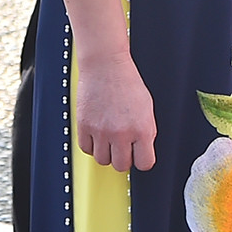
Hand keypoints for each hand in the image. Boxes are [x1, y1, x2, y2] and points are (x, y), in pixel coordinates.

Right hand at [73, 51, 156, 172]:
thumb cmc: (127, 82)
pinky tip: (97, 133)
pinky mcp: (84, 126)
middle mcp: (122, 132)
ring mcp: (101, 130)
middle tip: (122, 145)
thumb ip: (145, 132)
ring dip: (106, 152)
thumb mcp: (147, 108)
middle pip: (121, 166)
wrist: (105, 64)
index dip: (141, 159)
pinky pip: (86, 149)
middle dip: (122, 157)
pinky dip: (91, 144)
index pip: (145, 163)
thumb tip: (142, 151)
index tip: (138, 154)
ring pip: (102, 160)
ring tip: (108, 137)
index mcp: (142, 129)